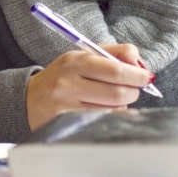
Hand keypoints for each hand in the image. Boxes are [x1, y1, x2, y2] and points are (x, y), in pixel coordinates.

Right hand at [26, 43, 154, 129]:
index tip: (147, 77)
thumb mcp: (85, 55)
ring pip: (113, 109)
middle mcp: (70, 82)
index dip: (138, 75)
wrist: (30, 98)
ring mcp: (68, 105)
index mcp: (76, 61)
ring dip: (124, 104)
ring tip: (117, 97)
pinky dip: (113, 114)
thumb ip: (116, 53)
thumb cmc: (65, 75)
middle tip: (134, 89)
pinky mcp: (67, 123)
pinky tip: (108, 108)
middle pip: (118, 92)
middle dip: (134, 91)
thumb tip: (141, 64)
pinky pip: (102, 121)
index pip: (116, 69)